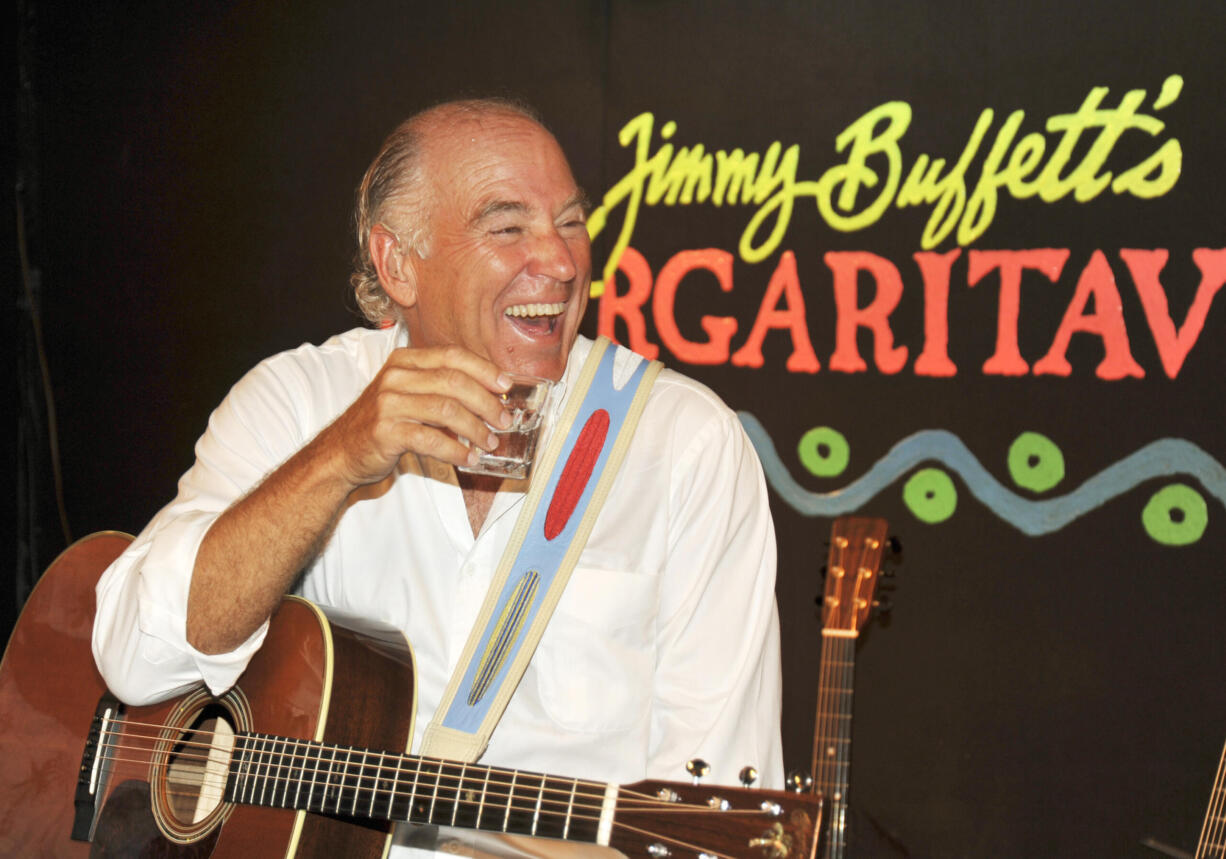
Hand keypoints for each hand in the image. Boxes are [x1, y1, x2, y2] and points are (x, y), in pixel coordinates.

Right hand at [320, 345, 512, 487]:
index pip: (452, 355)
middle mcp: (395, 376)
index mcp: (404, 361)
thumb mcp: (408, 394)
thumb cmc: (382, 423)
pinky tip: (469, 458)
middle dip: (486, 402)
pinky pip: (432, 439)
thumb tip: (490, 395)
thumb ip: (440, 388)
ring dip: (475, 429)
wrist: (340, 452)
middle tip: (504, 421)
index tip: (506, 385)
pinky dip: (456, 451)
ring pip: (447, 410)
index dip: (484, 369)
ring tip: (490, 443)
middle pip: (454, 382)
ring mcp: (388, 403)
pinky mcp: (385, 432)